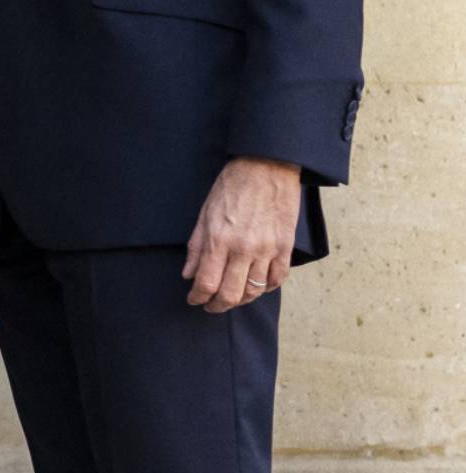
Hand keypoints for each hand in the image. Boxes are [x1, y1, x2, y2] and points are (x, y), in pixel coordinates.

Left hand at [183, 156, 299, 311]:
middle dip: (217, 306)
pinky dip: (266, 288)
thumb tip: (188, 274)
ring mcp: (267, 249)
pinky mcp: (285, 247)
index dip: (197, 297)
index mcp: (219, 240)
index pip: (206, 283)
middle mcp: (243, 249)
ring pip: (255, 291)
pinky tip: (257, 287)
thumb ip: (196, 246)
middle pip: (231, 294)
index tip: (194, 299)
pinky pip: (277, 279)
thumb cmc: (232, 186)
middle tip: (211, 305)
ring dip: (241, 299)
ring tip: (232, 297)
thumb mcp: (204, 213)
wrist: (266, 166)